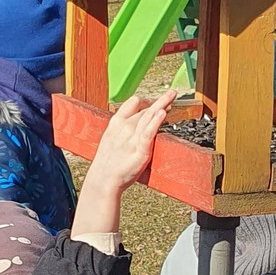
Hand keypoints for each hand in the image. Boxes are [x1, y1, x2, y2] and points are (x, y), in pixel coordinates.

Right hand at [72, 92, 172, 239]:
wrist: (103, 179)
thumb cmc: (107, 163)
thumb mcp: (111, 140)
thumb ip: (122, 131)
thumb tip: (135, 127)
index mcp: (116, 123)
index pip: (133, 103)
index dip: (146, 100)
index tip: (155, 100)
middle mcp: (124, 127)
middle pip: (144, 108)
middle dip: (159, 101)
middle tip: (171, 95)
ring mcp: (132, 137)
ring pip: (149, 115)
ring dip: (162, 104)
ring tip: (172, 96)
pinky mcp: (140, 149)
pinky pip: (149, 132)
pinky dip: (156, 121)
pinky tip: (163, 113)